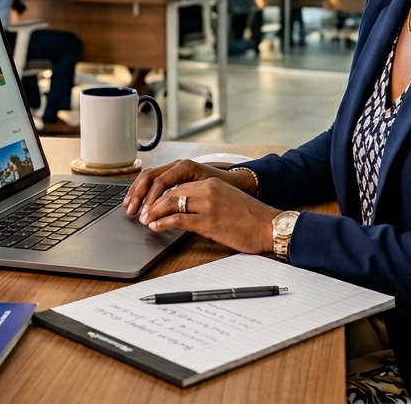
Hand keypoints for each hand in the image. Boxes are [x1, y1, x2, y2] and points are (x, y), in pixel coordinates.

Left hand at [136, 176, 278, 254]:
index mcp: (212, 183)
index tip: (151, 204)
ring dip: (154, 212)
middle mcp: (208, 190)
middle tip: (142, 213)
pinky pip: (178, 219)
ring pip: (171, 203)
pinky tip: (156, 227)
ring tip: (145, 220)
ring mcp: (208, 205)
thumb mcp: (226, 201)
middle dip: (152, 203)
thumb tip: (185, 210)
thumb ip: (206, 201)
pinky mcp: (208, 222)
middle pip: (171, 192)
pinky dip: (163, 223)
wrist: (269, 226)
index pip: (178, 186)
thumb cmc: (250, 218)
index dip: (160, 196)